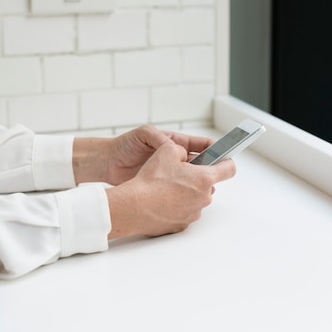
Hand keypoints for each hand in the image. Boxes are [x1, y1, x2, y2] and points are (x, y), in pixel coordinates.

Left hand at [73, 125, 214, 185]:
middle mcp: (175, 160)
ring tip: (197, 187)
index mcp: (175, 144)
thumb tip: (175, 145)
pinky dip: (184, 195)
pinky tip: (183, 197)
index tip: (224, 154)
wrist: (107, 163)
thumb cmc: (124, 145)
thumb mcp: (144, 134)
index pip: (202, 146)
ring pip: (193, 182)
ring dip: (198, 185)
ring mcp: (170, 176)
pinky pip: (180, 193)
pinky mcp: (162, 188)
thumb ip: (160, 138)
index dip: (215, 149)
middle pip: (202, 166)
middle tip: (210, 175)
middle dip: (208, 171)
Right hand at [105, 141, 235, 238]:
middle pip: (208, 184)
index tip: (221, 158)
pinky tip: (160, 200)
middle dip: (196, 177)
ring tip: (165, 187)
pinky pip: (183, 211)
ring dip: (185, 192)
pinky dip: (175, 205)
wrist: (134, 207)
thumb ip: (181, 149)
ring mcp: (193, 213)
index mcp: (204, 179)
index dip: (226, 160)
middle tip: (179, 172)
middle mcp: (203, 198)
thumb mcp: (166, 150)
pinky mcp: (181, 224)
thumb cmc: (151, 181)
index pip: (229, 168)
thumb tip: (183, 154)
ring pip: (194, 198)